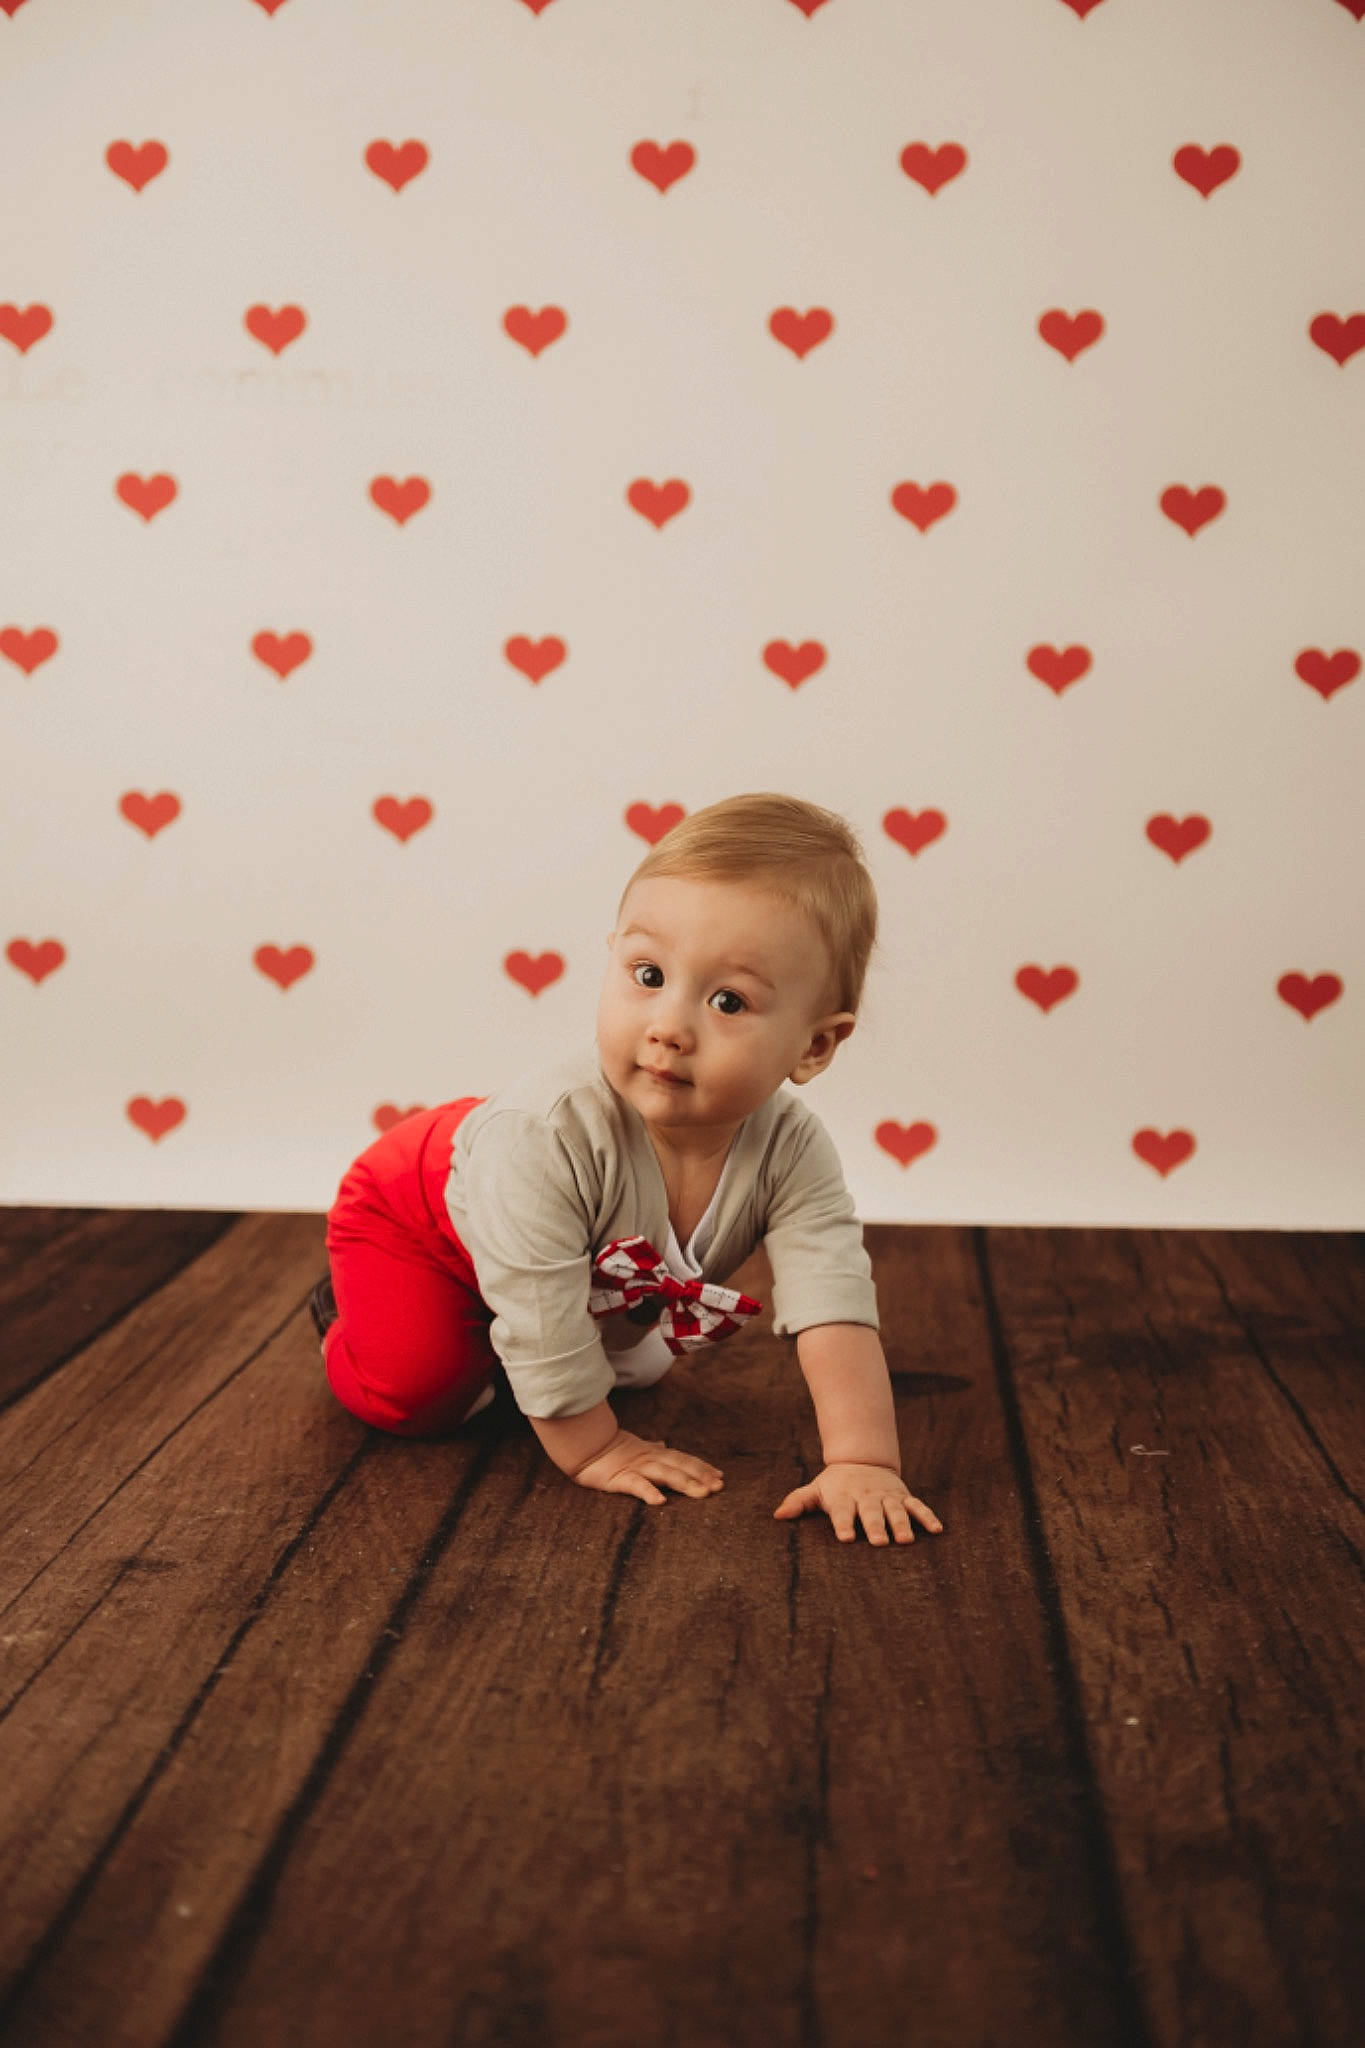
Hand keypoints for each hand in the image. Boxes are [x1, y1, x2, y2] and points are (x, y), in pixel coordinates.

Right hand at [570, 1428, 723, 1506]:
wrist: (582, 1446)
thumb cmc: (608, 1450)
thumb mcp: (635, 1448)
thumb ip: (652, 1449)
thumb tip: (664, 1444)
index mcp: (654, 1454)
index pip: (683, 1459)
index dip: (702, 1467)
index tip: (720, 1476)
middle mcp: (649, 1459)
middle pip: (680, 1466)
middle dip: (701, 1476)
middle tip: (720, 1486)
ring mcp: (635, 1468)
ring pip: (665, 1475)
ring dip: (686, 1483)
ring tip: (703, 1494)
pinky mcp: (619, 1478)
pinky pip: (637, 1486)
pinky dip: (649, 1492)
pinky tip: (661, 1502)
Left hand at [772, 1463, 943, 1545]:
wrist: (861, 1460)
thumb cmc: (834, 1485)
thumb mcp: (815, 1490)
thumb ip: (798, 1502)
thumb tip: (777, 1515)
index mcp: (844, 1497)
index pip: (842, 1512)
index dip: (844, 1524)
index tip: (846, 1538)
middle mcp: (866, 1497)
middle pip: (871, 1512)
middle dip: (876, 1526)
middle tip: (879, 1543)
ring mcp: (887, 1496)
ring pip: (896, 1510)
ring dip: (902, 1524)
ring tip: (906, 1540)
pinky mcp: (903, 1496)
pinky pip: (917, 1506)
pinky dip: (927, 1516)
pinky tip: (937, 1530)